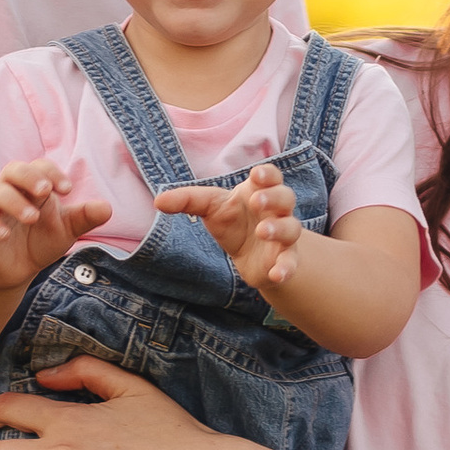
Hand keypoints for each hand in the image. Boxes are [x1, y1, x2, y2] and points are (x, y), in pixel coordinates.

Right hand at [0, 158, 114, 296]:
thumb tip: (108, 208)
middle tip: (45, 190)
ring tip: (32, 218)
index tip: (67, 189)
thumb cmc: (40, 241)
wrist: (16, 271)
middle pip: (13, 170)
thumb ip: (84, 217)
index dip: (52, 173)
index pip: (40, 167)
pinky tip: (4, 234)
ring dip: (14, 202)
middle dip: (29, 176)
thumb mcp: (66, 230)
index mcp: (33, 188)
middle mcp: (11, 192)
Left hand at [155, 164, 301, 292]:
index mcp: (259, 191)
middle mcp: (276, 210)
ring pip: (291, 228)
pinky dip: (287, 269)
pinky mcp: (284, 259)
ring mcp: (283, 235)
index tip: (256, 175)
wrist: (248, 254)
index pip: (271, 176)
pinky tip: (277, 275)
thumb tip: (158, 202)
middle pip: (285, 197)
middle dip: (273, 198)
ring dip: (279, 229)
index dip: (267, 174)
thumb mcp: (208, 208)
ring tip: (262, 232)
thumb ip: (186, 201)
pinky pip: (291, 262)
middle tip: (256, 202)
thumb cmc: (230, 220)